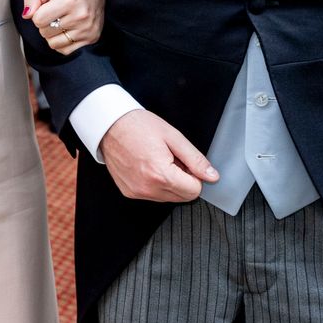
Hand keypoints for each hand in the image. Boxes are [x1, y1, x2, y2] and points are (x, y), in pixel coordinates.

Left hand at [22, 0, 104, 54]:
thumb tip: (26, 15)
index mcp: (69, 0)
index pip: (38, 20)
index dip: (38, 14)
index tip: (46, 8)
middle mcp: (80, 16)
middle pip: (45, 32)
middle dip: (45, 24)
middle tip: (55, 14)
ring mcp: (87, 29)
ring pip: (53, 44)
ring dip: (52, 35)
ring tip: (61, 22)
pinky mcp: (92, 38)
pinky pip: (65, 51)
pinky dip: (62, 43)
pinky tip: (68, 30)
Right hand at [100, 109, 218, 201]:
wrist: (110, 124)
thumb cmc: (139, 126)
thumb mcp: (173, 136)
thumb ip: (195, 159)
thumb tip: (212, 176)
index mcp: (160, 174)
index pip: (194, 191)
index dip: (194, 175)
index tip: (185, 161)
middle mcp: (147, 189)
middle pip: (182, 197)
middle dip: (183, 179)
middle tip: (171, 158)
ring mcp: (136, 193)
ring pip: (168, 198)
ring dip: (169, 182)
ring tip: (158, 160)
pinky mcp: (129, 193)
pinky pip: (153, 196)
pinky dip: (155, 184)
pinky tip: (148, 165)